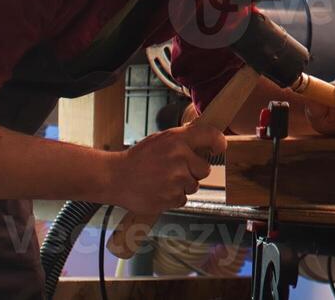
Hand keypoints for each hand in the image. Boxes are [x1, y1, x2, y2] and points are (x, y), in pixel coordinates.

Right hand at [105, 124, 224, 215]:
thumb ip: (183, 139)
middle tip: (176, 169)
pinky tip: (159, 190)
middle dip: (194, 170)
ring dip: (182, 185)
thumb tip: (207, 139)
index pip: (211, 136)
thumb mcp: (160, 139)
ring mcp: (176, 180)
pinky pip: (183, 199)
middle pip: (205, 169)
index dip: (219, 143)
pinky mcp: (171, 199)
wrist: (115, 178)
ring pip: (194, 186)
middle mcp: (180, 159)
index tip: (218, 147)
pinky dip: (174, 197)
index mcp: (177, 140)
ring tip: (163, 180)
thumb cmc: (138, 158)